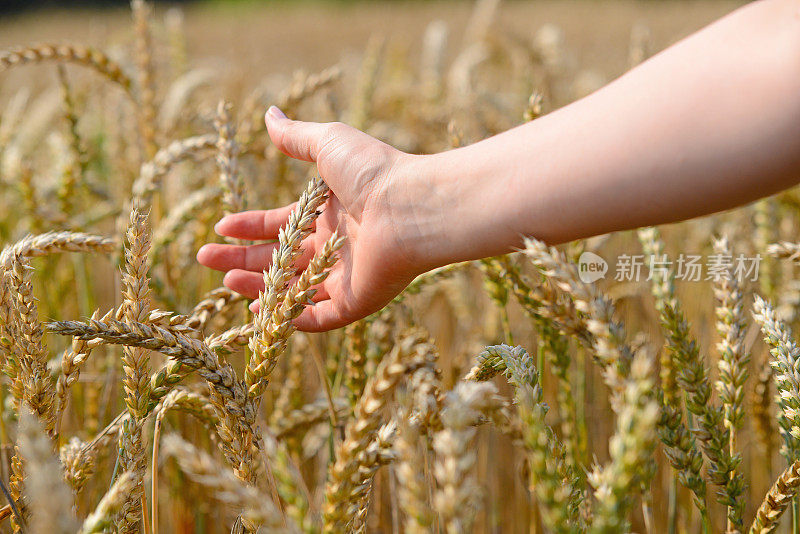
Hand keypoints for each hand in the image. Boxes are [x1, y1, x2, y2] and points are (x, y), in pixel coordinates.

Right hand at [197, 106, 427, 330]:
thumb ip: (296, 136)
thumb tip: (268, 114)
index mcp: (330, 212)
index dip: (250, 226)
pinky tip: (262, 313)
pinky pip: (320, 317)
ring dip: (259, 287)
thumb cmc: (374, 171)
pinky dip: (292, 318)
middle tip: (205, 258)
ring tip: (225, 283)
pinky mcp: (357, 302)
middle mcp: (337, 245)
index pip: (281, 223)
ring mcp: (347, 276)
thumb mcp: (329, 143)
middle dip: (242, 258)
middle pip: (280, 258)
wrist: (411, 207)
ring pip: (294, 288)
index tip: (221, 226)